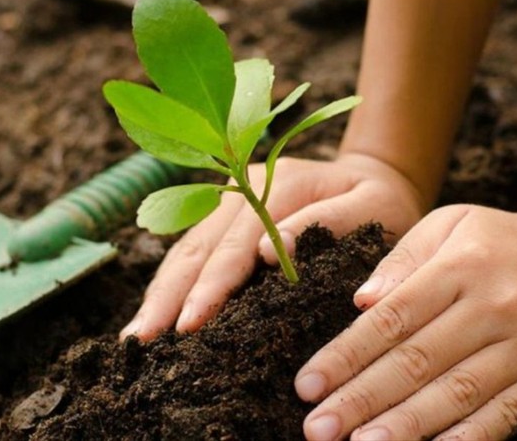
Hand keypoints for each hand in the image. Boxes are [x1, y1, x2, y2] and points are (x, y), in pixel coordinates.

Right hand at [120, 152, 424, 340]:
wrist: (374, 176)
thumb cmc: (380, 201)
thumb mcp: (372, 207)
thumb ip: (326, 223)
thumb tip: (268, 252)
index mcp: (278, 184)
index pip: (235, 244)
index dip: (211, 286)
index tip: (190, 324)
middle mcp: (242, 188)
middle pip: (197, 247)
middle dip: (169, 296)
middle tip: (142, 340)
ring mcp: (228, 200)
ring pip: (185, 249)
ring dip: (160, 293)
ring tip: (136, 335)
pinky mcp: (224, 216)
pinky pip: (191, 251)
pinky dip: (171, 283)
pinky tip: (155, 311)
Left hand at [296, 204, 516, 439]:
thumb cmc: (500, 241)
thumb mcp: (450, 224)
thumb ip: (403, 259)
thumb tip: (361, 301)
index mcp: (459, 268)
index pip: (391, 319)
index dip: (345, 356)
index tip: (307, 385)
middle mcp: (493, 306)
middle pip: (416, 361)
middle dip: (361, 398)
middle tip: (318, 429)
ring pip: (458, 392)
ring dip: (406, 424)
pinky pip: (510, 411)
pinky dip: (471, 436)